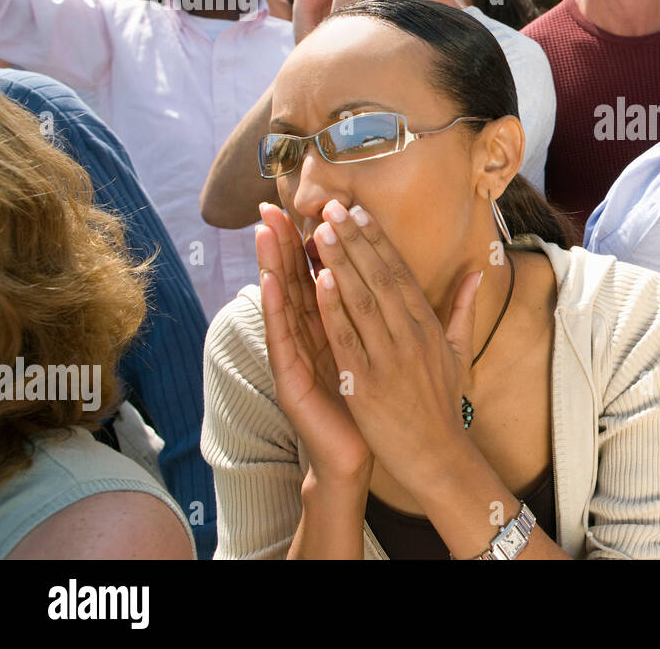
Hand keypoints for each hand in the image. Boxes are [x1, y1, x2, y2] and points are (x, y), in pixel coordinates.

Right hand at [257, 203, 372, 487]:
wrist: (359, 454)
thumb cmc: (369, 402)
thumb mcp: (379, 351)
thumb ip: (384, 314)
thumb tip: (393, 279)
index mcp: (331, 326)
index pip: (320, 274)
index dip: (315, 241)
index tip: (312, 204)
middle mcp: (308, 337)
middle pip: (295, 282)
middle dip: (285, 244)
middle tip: (272, 205)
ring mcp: (295, 357)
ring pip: (283, 304)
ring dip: (273, 266)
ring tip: (266, 230)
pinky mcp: (290, 380)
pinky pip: (284, 339)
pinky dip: (279, 309)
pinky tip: (273, 283)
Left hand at [310, 200, 478, 490]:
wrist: (436, 455)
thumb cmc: (442, 403)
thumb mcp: (458, 352)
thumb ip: (463, 309)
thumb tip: (476, 272)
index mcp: (428, 327)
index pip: (400, 274)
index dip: (379, 241)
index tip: (360, 212)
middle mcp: (410, 337)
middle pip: (380, 278)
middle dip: (356, 240)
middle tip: (334, 207)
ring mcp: (388, 358)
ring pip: (361, 301)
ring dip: (340, 264)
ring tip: (322, 232)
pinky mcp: (365, 383)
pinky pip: (345, 339)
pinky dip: (332, 309)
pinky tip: (319, 281)